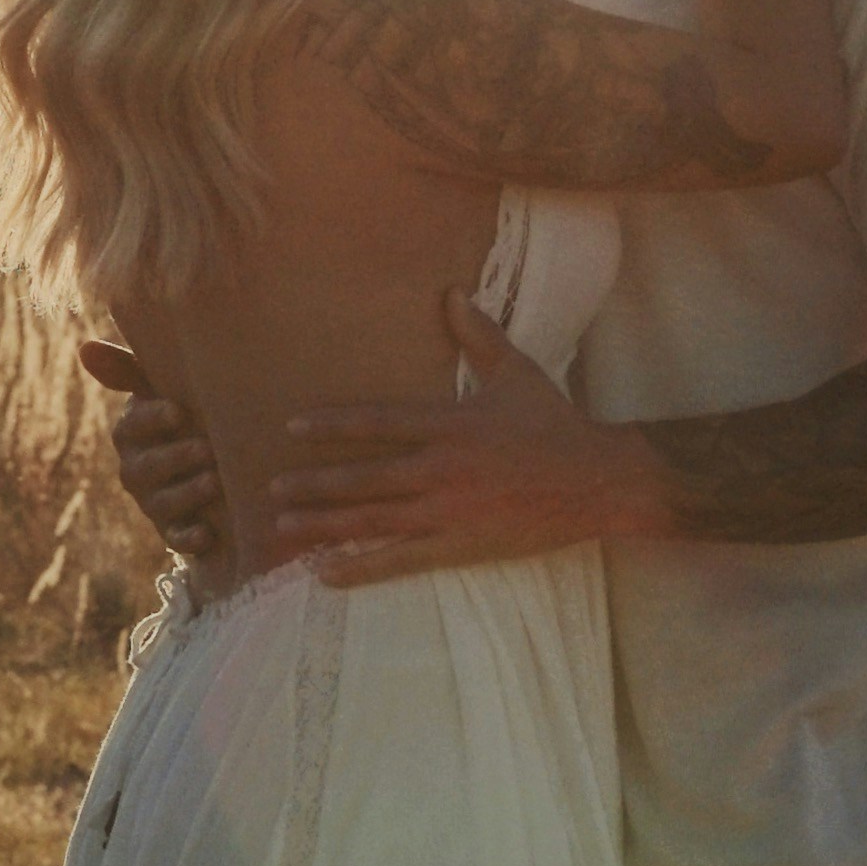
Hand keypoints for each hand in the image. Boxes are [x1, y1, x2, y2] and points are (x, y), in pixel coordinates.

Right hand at [79, 337, 227, 566]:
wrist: (213, 471)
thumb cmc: (186, 419)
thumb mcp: (165, 391)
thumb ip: (130, 370)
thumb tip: (84, 347)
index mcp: (132, 433)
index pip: (132, 426)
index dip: (152, 419)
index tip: (179, 411)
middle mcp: (136, 470)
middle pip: (145, 468)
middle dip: (175, 458)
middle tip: (207, 449)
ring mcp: (154, 503)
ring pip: (161, 503)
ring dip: (187, 493)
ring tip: (216, 482)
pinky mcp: (174, 532)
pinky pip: (176, 539)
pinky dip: (190, 538)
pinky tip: (207, 533)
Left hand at [264, 300, 667, 584]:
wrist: (597, 482)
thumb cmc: (555, 425)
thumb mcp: (517, 373)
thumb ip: (478, 336)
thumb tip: (451, 293)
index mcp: (449, 425)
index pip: (377, 423)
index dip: (331, 424)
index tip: (291, 426)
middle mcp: (439, 470)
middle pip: (362, 477)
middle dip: (312, 484)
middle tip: (269, 488)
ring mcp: (446, 513)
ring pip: (372, 521)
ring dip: (323, 525)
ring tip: (282, 527)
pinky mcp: (458, 546)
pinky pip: (399, 560)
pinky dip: (360, 567)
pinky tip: (326, 572)